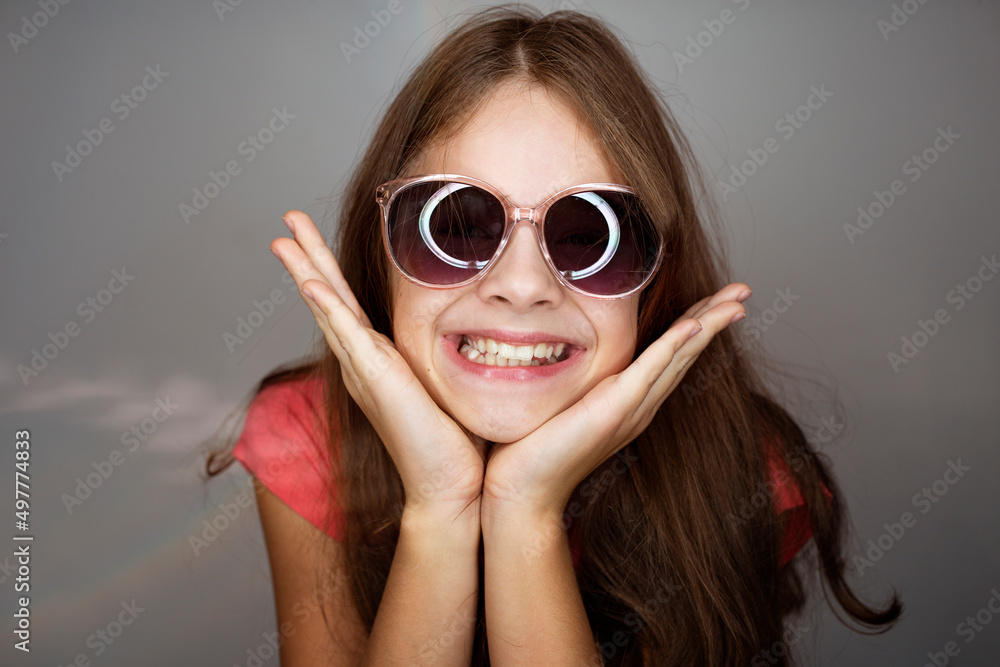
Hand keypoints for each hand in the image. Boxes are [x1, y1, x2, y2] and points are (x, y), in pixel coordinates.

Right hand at [271, 211, 484, 514]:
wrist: (453, 486)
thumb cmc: (458, 443)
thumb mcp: (449, 383)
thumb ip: (451, 356)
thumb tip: (480, 330)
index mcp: (378, 362)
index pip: (348, 306)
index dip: (329, 271)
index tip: (313, 240)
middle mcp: (362, 363)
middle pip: (328, 298)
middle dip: (307, 257)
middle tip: (286, 221)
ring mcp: (363, 371)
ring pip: (326, 307)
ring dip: (305, 269)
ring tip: (283, 236)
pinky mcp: (374, 379)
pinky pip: (344, 333)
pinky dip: (325, 305)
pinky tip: (309, 280)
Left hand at [481, 283, 750, 518]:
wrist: (525, 490)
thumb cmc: (534, 449)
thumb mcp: (563, 403)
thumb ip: (575, 382)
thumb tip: (559, 349)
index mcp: (631, 402)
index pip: (671, 354)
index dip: (697, 324)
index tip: (719, 300)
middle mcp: (640, 406)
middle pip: (688, 352)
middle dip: (717, 318)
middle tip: (744, 291)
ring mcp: (632, 408)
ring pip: (680, 356)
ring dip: (709, 325)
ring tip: (736, 301)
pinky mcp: (616, 408)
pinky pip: (652, 369)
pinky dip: (675, 345)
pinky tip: (696, 324)